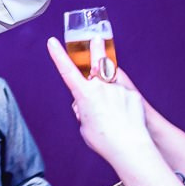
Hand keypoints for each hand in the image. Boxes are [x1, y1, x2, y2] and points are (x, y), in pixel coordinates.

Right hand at [46, 37, 154, 169]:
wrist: (128, 147)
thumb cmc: (104, 139)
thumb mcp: (84, 124)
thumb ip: (84, 109)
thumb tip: (89, 102)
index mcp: (85, 94)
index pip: (67, 70)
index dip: (58, 55)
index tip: (52, 43)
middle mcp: (101, 87)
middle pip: (97, 62)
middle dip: (96, 48)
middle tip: (96, 38)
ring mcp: (118, 88)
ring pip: (111, 85)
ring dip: (110, 93)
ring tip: (113, 113)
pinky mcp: (132, 94)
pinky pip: (124, 95)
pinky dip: (122, 104)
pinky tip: (125, 117)